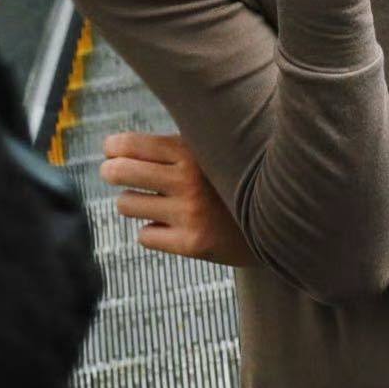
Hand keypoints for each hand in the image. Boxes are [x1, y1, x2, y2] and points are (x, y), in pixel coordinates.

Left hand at [101, 131, 258, 267]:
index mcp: (193, 150)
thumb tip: (121, 143)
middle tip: (112, 172)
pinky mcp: (193, 244)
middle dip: (111, 171)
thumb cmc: (236, 179)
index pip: (132, 144)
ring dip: (133, 203)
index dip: (114, 146)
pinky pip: (145, 236)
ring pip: (127, 205)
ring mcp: (191, 214)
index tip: (112, 149)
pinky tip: (172, 226)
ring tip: (148, 200)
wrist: (277, 220)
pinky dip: (154, 231)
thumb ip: (178, 143)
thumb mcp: (214, 150)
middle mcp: (189, 180)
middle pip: (120, 172)